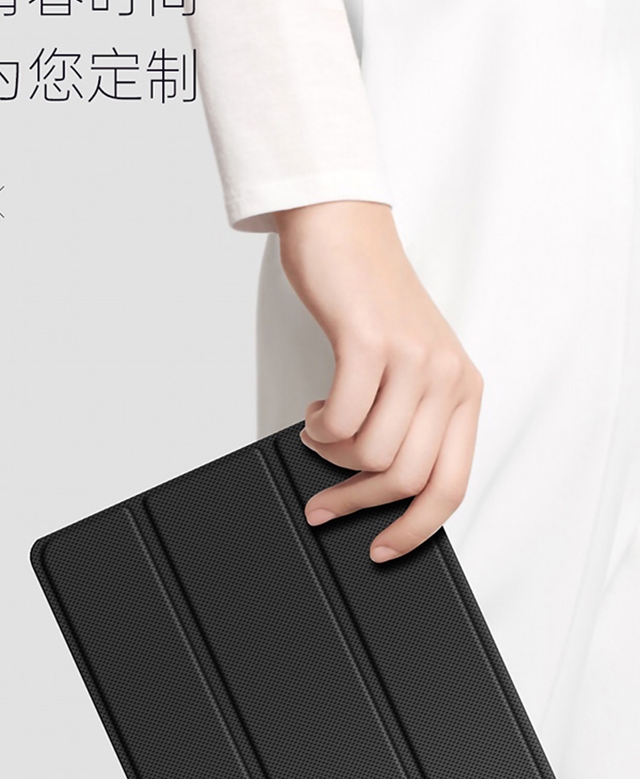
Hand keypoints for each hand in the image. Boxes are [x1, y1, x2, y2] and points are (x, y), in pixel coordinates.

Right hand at [272, 200, 483, 562]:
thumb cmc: (371, 301)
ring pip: (370, 455)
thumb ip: (409, 423)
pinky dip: (319, 429)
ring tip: (323, 430)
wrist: (344, 229)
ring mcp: (412, 359)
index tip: (382, 549)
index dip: (415, 529)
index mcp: (463, 389)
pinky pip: (342, 422)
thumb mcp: (409, 367)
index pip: (451, 484)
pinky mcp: (371, 343)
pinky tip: (316, 410)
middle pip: (405, 479)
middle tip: (325, 502)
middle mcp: (447, 376)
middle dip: (356, 501)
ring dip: (333, 456)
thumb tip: (378, 491)